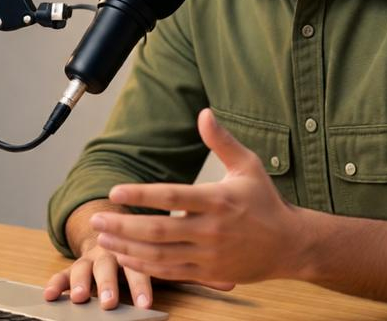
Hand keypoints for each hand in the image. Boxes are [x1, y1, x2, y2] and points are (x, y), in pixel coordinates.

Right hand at [42, 235, 153, 309]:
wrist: (112, 235)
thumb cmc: (132, 260)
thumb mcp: (143, 264)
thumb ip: (148, 278)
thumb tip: (161, 300)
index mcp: (130, 254)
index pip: (137, 270)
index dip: (140, 287)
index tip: (144, 305)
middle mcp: (108, 254)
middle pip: (107, 266)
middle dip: (107, 284)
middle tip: (109, 302)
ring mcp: (89, 259)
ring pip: (83, 268)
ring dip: (80, 282)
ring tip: (79, 297)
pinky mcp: (73, 266)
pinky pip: (62, 274)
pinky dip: (55, 284)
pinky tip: (49, 295)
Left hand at [90, 108, 302, 284]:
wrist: (290, 244)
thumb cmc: (266, 201)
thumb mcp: (248, 165)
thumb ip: (222, 141)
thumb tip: (204, 113)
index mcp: (218, 200)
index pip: (172, 196)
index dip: (140, 195)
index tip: (114, 191)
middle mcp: (212, 229)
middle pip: (159, 230)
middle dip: (123, 225)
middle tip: (96, 217)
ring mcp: (209, 255)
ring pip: (160, 254)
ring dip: (128, 247)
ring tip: (103, 237)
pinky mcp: (209, 272)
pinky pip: (171, 272)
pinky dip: (145, 266)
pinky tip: (126, 257)